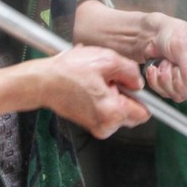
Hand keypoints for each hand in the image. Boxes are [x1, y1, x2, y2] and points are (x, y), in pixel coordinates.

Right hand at [35, 46, 149, 138]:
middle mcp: (106, 126)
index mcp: (113, 112)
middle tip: (108, 81)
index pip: (145, 113)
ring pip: (120, 111)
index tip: (131, 86)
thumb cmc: (68, 71)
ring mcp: (97, 127)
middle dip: (125, 95)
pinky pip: (107, 111)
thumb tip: (138, 83)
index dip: (140, 96)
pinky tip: (91, 87)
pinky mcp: (90, 124)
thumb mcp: (106, 60)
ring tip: (97, 82)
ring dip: (113, 96)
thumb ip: (130, 71)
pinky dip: (103, 99)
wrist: (42, 81)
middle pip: (132, 112)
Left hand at [140, 16, 186, 103]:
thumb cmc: (172, 31)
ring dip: (168, 80)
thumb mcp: (182, 45)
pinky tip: (158, 68)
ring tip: (166, 62)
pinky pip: (168, 94)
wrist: (153, 33)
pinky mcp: (178, 85)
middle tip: (175, 65)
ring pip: (182, 95)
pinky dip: (158, 82)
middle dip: (181, 82)